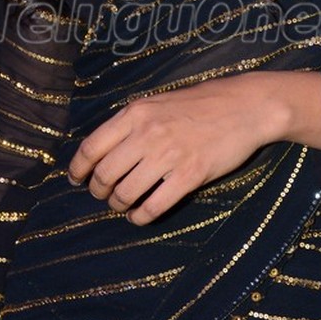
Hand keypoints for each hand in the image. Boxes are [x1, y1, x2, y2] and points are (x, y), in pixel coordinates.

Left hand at [67, 69, 320, 225]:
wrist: (244, 107)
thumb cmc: (200, 104)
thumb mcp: (158, 103)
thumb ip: (131, 123)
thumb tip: (102, 150)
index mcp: (135, 114)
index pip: (91, 148)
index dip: (78, 169)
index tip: (76, 180)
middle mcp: (147, 134)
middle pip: (104, 175)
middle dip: (99, 191)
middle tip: (103, 196)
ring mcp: (168, 155)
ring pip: (126, 193)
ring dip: (118, 205)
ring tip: (123, 206)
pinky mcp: (189, 175)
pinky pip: (153, 206)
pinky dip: (140, 217)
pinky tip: (140, 216)